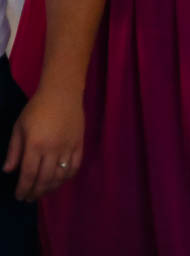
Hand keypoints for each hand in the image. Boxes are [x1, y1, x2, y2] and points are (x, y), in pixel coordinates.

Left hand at [3, 85, 83, 200]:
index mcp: (35, 145)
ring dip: (51, 188)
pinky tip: (60, 181)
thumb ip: (14, 151)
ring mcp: (68, 147)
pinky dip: (67, 177)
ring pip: (61, 176)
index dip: (23, 188)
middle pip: (45, 179)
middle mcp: (52, 149)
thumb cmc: (36, 108)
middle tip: (29, 199)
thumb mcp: (18, 128)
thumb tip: (8, 171)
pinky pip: (75, 166)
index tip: (19, 196)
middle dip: (36, 192)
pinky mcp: (79, 144)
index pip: (28, 174)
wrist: (62, 93)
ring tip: (43, 192)